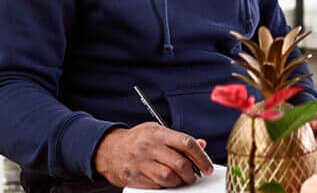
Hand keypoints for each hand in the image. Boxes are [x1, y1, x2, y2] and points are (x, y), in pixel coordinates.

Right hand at [93, 122, 213, 187]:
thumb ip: (179, 139)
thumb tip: (202, 145)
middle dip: (193, 173)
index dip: (201, 157)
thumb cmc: (137, 139)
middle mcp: (150, 147)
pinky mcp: (136, 177)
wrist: (108, 150)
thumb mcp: (157, 131)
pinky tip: (170, 182)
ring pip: (169, 177)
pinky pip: (158, 185)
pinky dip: (168, 185)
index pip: (186, 143)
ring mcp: (141, 163)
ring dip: (181, 181)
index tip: (208, 166)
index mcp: (158, 133)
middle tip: (197, 176)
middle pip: (180, 163)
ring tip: (183, 179)